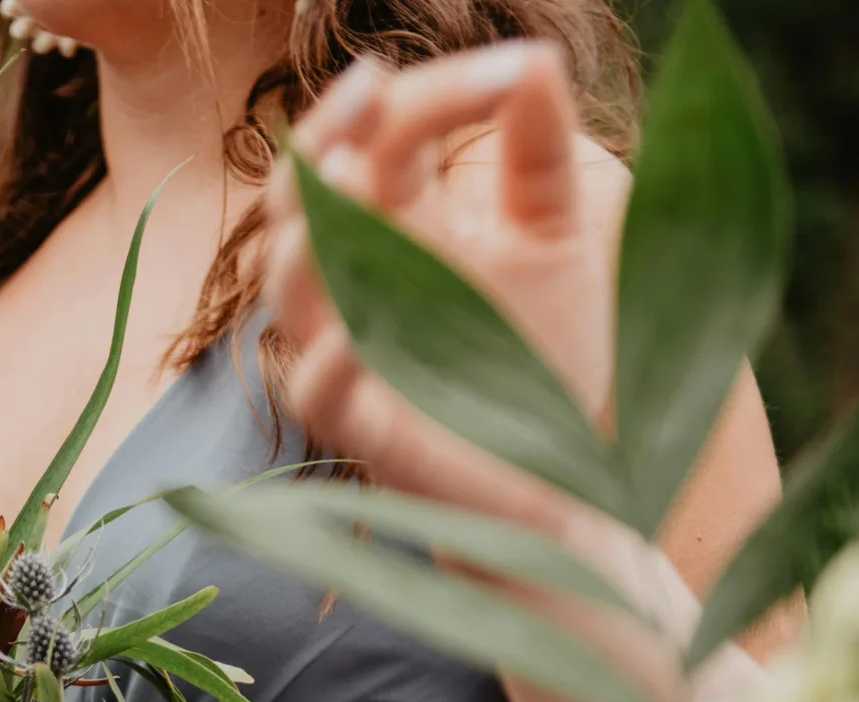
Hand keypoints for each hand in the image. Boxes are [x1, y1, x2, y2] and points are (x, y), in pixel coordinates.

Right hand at [267, 43, 615, 532]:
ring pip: (290, 288)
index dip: (432, 95)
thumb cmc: (547, 362)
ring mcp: (352, 356)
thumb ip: (538, 153)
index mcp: (401, 228)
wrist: (568, 487)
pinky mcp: (365, 432)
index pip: (382, 140)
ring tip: (353, 178)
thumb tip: (533, 57)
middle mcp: (360, 284)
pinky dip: (327, 362)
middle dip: (327, 136)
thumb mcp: (556, 238)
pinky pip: (316, 393)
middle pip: (306, 197)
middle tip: (375, 84)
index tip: (508, 69)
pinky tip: (355, 335)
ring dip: (310, 234)